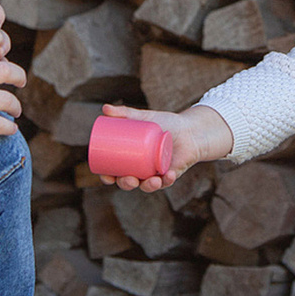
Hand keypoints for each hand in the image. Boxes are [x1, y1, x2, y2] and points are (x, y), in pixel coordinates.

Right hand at [97, 102, 232, 191]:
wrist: (189, 127)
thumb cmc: (165, 123)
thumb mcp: (144, 117)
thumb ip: (125, 113)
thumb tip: (105, 108)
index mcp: (132, 160)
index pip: (115, 173)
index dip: (108, 178)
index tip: (107, 176)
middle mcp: (142, 170)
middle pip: (129, 183)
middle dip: (127, 185)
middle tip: (129, 179)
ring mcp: (156, 174)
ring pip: (148, 186)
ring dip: (148, 187)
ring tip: (152, 181)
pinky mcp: (172, 174)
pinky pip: (168, 181)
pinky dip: (168, 179)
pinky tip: (168, 175)